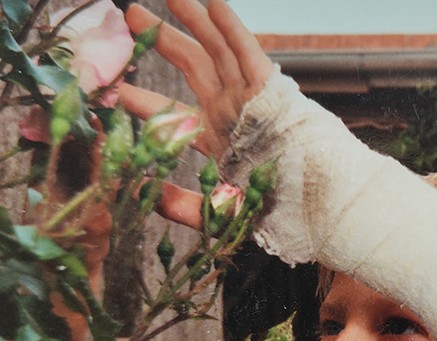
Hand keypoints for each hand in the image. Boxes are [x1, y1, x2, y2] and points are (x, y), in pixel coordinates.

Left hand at [120, 0, 271, 226]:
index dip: (139, 99)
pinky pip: (248, 53)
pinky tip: (213, 2)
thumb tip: (144, 193)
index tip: (110, 89)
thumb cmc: (279, 216)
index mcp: (216, 141)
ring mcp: (249, 101)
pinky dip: (232, 28)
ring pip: (217, 50)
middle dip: (162, 39)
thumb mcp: (220, 214)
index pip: (170, 113)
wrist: (319, 210)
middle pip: (191, 66)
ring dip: (193, 20)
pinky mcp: (271, 94)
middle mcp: (229, 114)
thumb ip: (182, 206)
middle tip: (131, 16)